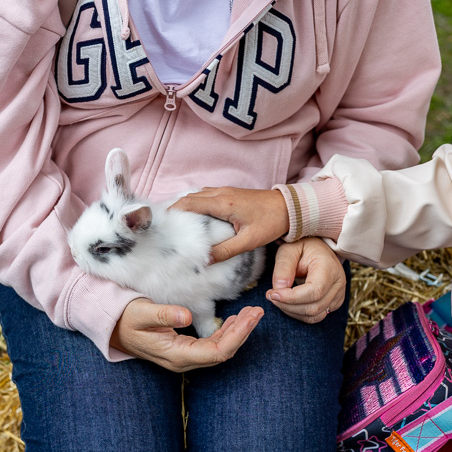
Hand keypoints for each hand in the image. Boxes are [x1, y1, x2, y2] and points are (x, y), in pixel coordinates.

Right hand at [110, 298, 263, 371]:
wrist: (113, 329)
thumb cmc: (126, 319)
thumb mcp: (141, 313)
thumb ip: (163, 315)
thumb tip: (187, 316)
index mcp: (176, 355)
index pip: (216, 352)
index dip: (237, 336)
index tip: (250, 317)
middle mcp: (183, 361)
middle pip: (223, 352)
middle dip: (243, 332)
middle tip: (258, 311)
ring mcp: (185, 357)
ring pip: (220, 349)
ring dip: (238, 332)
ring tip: (251, 313)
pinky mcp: (186, 350)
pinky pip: (212, 346)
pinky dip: (227, 333)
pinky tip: (235, 320)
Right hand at [171, 187, 288, 262]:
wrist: (290, 207)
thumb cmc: (271, 222)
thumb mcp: (248, 241)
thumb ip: (225, 251)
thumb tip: (204, 260)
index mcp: (223, 203)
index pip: (189, 204)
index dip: (172, 212)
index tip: (161, 224)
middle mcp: (220, 193)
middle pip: (188, 198)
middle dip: (174, 210)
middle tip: (164, 226)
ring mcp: (224, 190)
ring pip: (196, 195)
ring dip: (184, 206)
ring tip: (175, 223)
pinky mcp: (229, 192)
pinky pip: (204, 195)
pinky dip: (194, 203)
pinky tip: (194, 217)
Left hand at [268, 238, 344, 322]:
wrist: (316, 248)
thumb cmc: (302, 247)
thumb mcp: (288, 250)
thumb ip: (283, 267)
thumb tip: (279, 288)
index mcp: (329, 268)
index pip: (314, 292)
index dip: (291, 298)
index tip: (272, 294)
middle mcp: (338, 283)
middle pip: (314, 307)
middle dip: (288, 306)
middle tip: (270, 295)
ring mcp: (338, 294)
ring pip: (315, 316)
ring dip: (292, 312)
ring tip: (277, 299)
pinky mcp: (334, 303)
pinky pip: (316, 316)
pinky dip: (299, 314)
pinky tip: (288, 303)